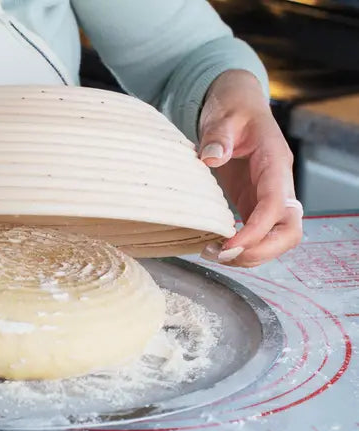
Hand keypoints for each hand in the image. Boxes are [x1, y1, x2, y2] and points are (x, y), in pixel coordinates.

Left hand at [197, 70, 302, 266]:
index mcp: (275, 163)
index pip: (276, 206)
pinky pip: (259, 234)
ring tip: (214, 254)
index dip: (256, 230)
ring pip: (277, 238)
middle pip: (289, 231)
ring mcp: (268, 196)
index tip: (229, 244)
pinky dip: (242, 248)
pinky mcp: (254, 204)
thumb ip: (218, 135)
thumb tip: (211, 157)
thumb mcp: (224, 115)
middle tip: (223, 255)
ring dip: (250, 254)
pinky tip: (216, 247)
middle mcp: (278, 184)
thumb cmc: (233, 109)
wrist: (236, 105)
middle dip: (260, 251)